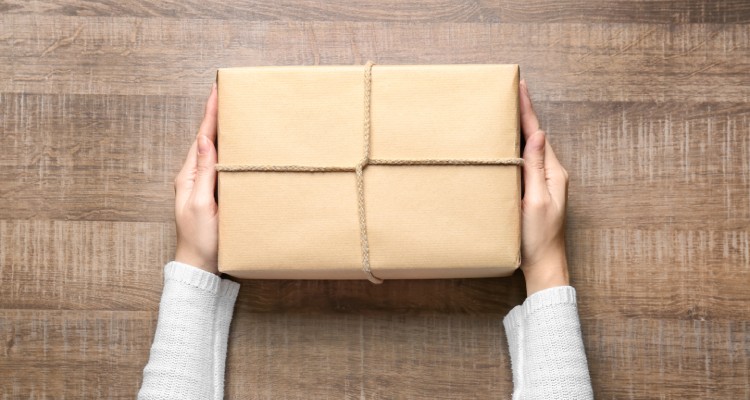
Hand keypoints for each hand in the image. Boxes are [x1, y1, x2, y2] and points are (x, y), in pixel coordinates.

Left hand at [173, 84, 218, 273]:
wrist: (200, 266)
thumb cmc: (200, 240)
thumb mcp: (202, 205)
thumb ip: (204, 172)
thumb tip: (205, 140)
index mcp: (188, 176)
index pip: (202, 138)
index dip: (210, 114)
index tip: (217, 90)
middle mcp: (194, 177)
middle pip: (207, 139)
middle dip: (217, 116)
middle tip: (227, 93)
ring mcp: (204, 186)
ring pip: (215, 151)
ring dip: (223, 131)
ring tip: (233, 112)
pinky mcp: (214, 194)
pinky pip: (222, 166)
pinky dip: (229, 151)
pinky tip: (237, 147)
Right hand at [519, 80, 569, 295]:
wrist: (543, 265)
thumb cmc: (539, 238)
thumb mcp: (536, 201)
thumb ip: (536, 167)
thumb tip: (538, 134)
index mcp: (553, 172)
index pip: (537, 133)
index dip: (527, 110)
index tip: (520, 87)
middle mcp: (551, 174)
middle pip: (534, 136)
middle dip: (522, 114)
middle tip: (509, 92)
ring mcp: (543, 184)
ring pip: (529, 149)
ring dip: (518, 130)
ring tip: (505, 111)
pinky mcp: (534, 192)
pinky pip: (525, 163)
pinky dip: (515, 149)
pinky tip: (505, 146)